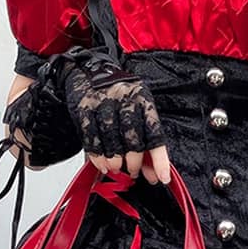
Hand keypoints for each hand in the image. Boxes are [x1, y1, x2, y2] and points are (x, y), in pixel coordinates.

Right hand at [57, 51, 171, 184]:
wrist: (89, 70)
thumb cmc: (119, 97)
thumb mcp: (137, 112)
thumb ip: (146, 143)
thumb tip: (154, 174)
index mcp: (143, 100)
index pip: (154, 134)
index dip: (159, 159)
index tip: (162, 177)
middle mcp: (124, 99)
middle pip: (133, 139)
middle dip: (134, 162)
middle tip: (134, 171)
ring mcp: (103, 103)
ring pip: (111, 141)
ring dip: (115, 161)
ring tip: (118, 167)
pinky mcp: (85, 109)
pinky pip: (92, 139)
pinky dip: (98, 157)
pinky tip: (103, 164)